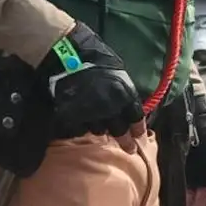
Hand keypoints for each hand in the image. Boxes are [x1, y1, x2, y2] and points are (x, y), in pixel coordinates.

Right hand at [41, 22, 144, 139]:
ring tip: (99, 125)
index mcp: (124, 93)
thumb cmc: (93, 57)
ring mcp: (91, 114)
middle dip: (125, 141)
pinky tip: (80, 120)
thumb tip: (126, 104)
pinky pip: (80, 129)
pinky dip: (82, 126)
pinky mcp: (73, 118)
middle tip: (129, 150)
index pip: (135, 117)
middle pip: (120, 130)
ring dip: (101, 128)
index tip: (140, 137)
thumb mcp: (117, 70)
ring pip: (99, 130)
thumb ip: (123, 90)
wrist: (65, 56)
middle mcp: (110, 107)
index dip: (138, 128)